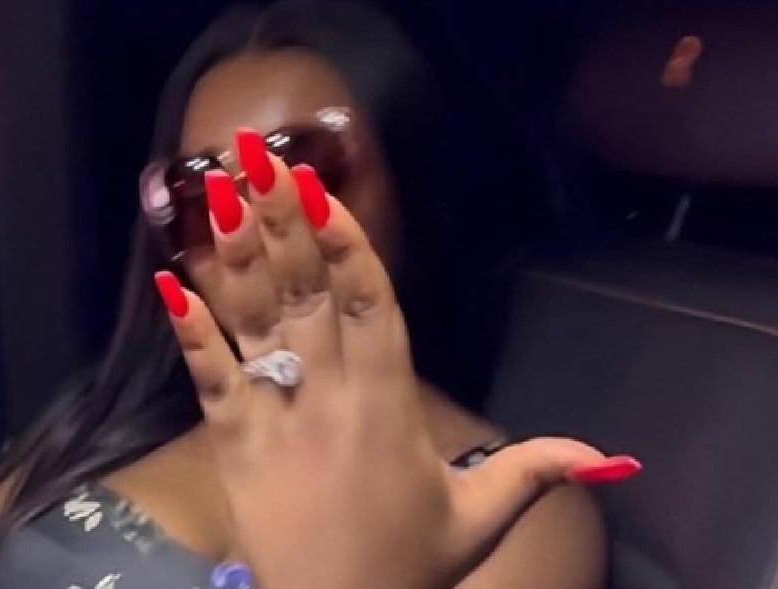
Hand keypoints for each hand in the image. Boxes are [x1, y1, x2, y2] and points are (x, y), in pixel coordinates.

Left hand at [154, 133, 638, 588]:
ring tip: (216, 192)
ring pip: (257, 321)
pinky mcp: (232, 440)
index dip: (345, 243)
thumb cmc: (408, 564)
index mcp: (391, 401)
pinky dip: (190, 332)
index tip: (320, 190)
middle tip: (256, 155)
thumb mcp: (480, 517)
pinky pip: (210, 377)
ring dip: (236, 255)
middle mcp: (331, 394)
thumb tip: (609, 456)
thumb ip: (536, 470)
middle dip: (283, 220)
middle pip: (308, 292)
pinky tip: (168, 283)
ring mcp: (276, 414)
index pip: (370, 304)